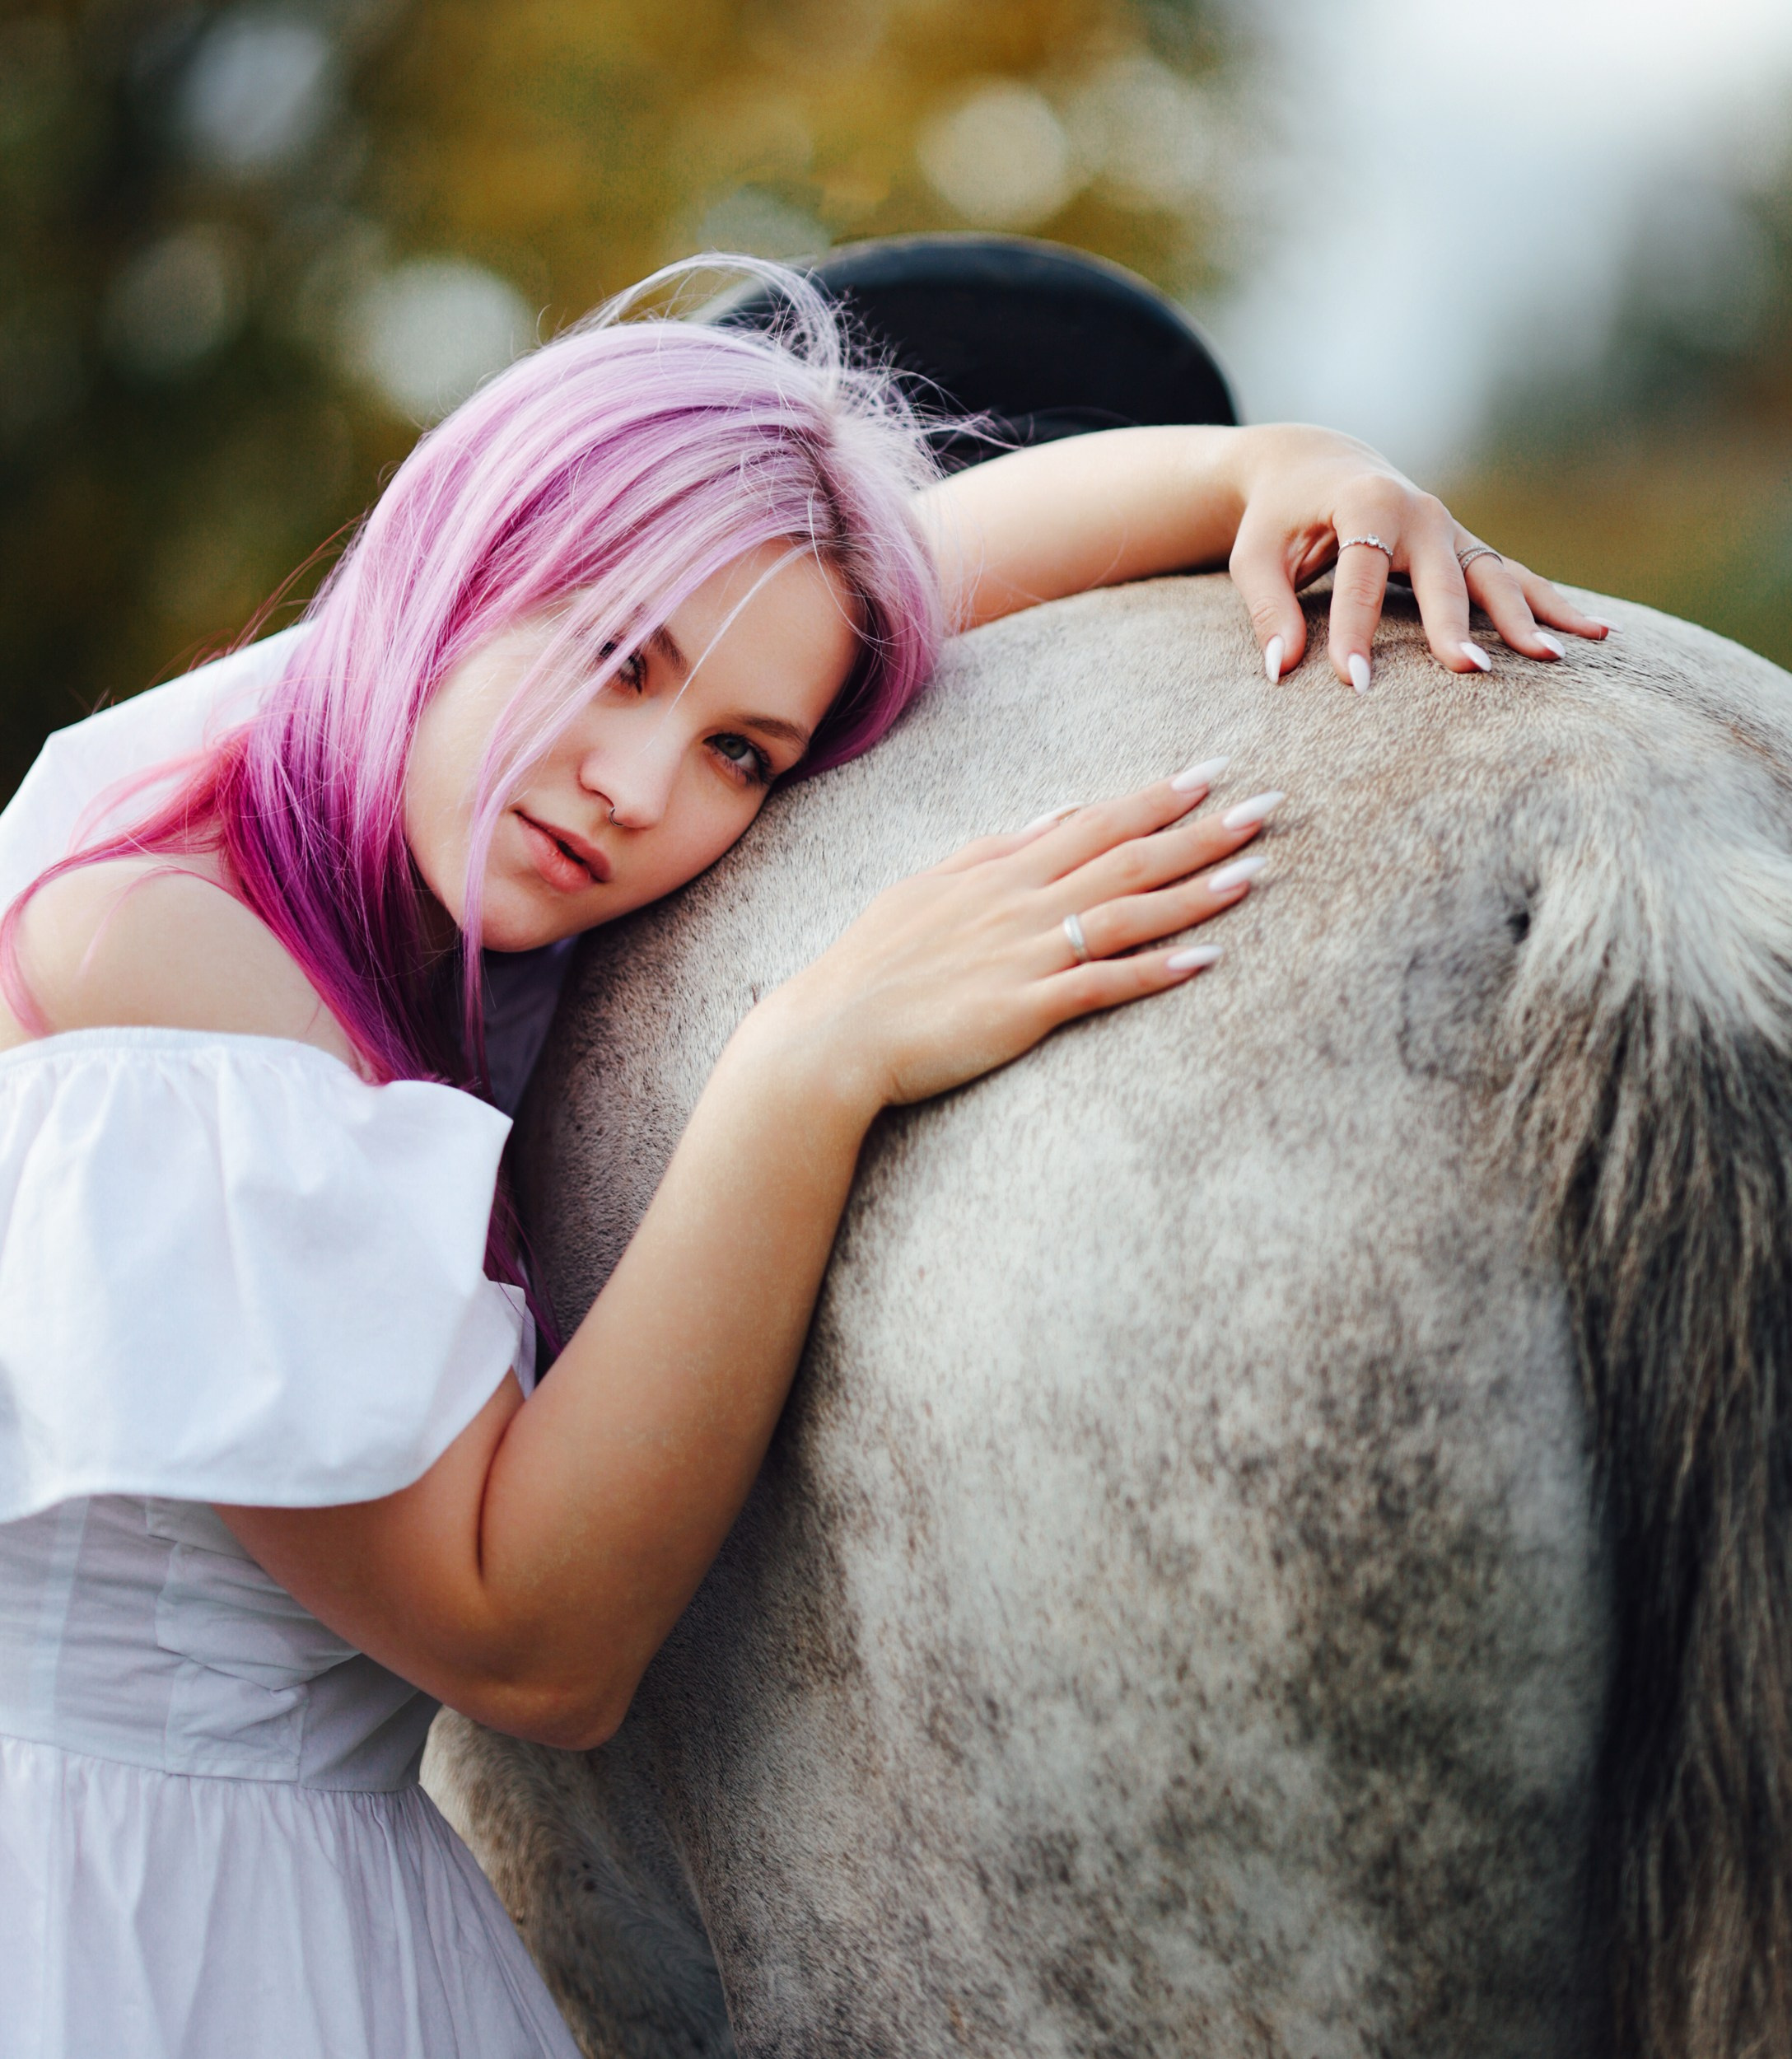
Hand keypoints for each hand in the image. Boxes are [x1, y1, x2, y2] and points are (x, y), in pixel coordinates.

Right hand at [751, 764, 1279, 1111]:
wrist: (831, 1033)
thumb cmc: (873, 965)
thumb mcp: (927, 889)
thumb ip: (994, 851)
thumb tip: (1051, 816)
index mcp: (999, 872)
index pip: (1094, 822)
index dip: (1156, 797)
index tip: (1211, 774)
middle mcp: (1021, 904)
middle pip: (1127, 857)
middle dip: (1202, 830)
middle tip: (1268, 807)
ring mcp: (1025, 955)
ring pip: (1127, 913)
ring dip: (1196, 892)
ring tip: (1257, 871)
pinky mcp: (1024, 1010)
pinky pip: (1102, 985)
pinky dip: (1155, 970)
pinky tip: (1206, 959)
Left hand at [1226, 424, 1608, 690]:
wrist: (1317, 465)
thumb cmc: (1279, 516)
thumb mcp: (1255, 554)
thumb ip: (1266, 608)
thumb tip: (1280, 669)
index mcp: (1365, 503)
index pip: (1360, 575)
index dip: (1355, 630)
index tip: (1355, 683)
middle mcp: (1421, 513)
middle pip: (1442, 577)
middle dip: (1454, 626)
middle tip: (1469, 671)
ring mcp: (1452, 530)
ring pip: (1495, 577)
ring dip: (1528, 617)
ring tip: (1559, 658)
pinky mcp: (1466, 549)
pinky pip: (1512, 580)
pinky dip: (1550, 606)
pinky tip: (1593, 634)